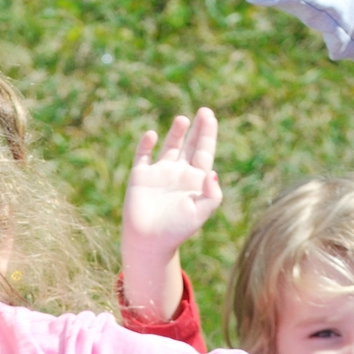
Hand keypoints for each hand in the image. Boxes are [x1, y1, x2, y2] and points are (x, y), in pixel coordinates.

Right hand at [119, 109, 222, 318]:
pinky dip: (146, 144)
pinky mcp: (141, 176)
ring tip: (183, 120)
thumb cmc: (177, 230)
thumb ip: (212, 194)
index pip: (204, 152)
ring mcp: (159, 173)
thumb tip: (212, 172)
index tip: (210, 117)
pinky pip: (143, 156)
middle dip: (197, 129)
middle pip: (190, 145)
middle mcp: (178, 173)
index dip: (208, 134)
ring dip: (176, 133)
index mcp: (195, 180)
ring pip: (169, 147)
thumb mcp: (200, 213)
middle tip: (204, 111)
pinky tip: (152, 135)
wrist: (150, 242)